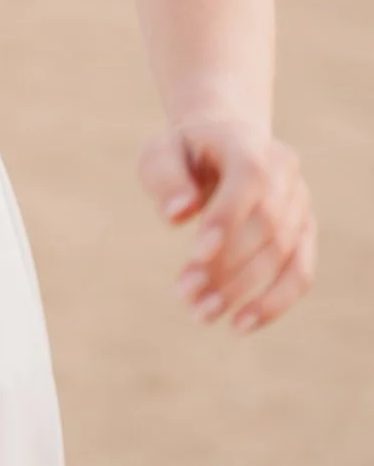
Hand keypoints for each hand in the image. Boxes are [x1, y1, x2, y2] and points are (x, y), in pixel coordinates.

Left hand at [139, 117, 315, 333]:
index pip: (249, 177)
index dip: (228, 216)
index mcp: (246, 141)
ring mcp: (300, 201)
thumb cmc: (184, 154)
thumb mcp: (160, 154)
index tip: (196, 253)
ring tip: (200, 313)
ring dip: (241, 289)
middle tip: (184, 293)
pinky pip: (300, 273)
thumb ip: (165, 178)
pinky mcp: (305, 232)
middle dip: (225, 264)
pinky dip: (274, 303)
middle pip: (266, 223)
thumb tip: (178, 214)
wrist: (219, 145)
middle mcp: (283, 169)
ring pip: (281, 253)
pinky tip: (239, 324)